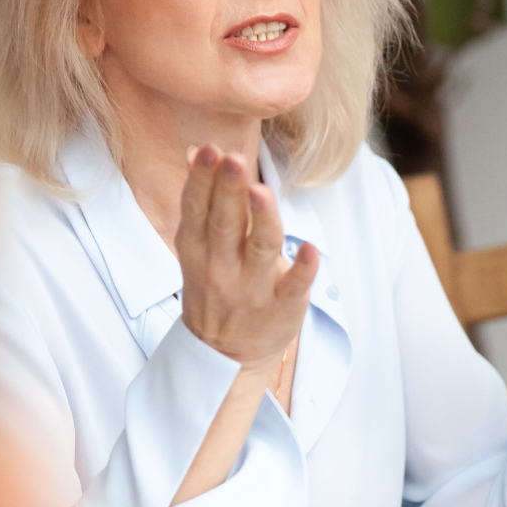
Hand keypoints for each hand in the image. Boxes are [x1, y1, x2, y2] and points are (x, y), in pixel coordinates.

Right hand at [176, 144, 318, 373]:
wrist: (225, 356)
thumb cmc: (216, 288)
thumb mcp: (197, 248)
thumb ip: (201, 201)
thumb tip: (196, 150)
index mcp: (198, 249)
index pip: (197, 209)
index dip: (202, 179)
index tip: (209, 150)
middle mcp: (221, 267)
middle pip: (225, 223)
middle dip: (227, 190)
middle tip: (232, 158)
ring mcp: (252, 289)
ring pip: (259, 249)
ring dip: (261, 220)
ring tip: (260, 192)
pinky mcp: (283, 307)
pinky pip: (293, 287)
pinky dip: (302, 269)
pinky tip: (311, 250)